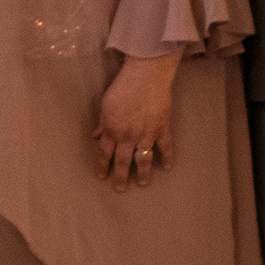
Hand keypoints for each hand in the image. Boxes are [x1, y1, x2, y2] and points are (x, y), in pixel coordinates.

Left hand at [93, 53, 179, 187]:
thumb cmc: (122, 87)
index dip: (102, 166)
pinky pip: (165, 147)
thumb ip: (102, 123)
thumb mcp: (105, 105)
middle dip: (121, 177)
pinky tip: (167, 167)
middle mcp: (128, 136)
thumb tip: (96, 135)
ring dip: (144, 173)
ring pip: (143, 159)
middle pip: (123, 161)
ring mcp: (146, 134)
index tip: (101, 177)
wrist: (146, 76)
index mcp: (112, 130)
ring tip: (143, 184)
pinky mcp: (162, 128)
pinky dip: (167, 157)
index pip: (104, 153)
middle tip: (120, 189)